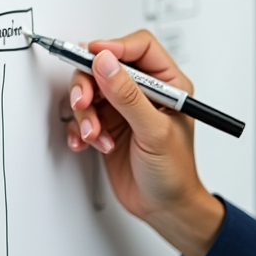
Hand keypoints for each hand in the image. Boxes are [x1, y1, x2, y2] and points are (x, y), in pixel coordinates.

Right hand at [66, 29, 223, 255]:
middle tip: (83, 102)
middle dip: (89, 84)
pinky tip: (90, 143)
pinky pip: (82, 115)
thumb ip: (128, 95)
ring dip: (85, 114)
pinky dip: (81, 129)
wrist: (164, 208)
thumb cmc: (175, 173)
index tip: (92, 56)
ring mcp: (122, 108)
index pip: (138, 48)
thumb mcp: (154, 131)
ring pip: (89, 91)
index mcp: (167, 84)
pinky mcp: (105, 124)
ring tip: (95, 135)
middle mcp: (142, 92)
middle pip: (104, 66)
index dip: (113, 47)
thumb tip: (105, 62)